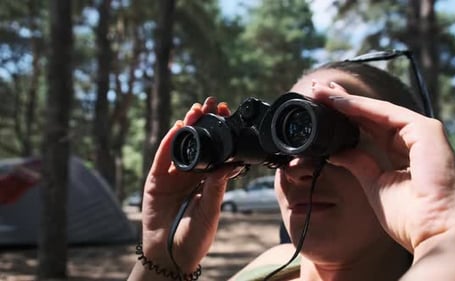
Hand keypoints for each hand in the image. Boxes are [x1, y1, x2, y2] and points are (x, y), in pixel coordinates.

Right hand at [140, 97, 236, 272]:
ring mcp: (172, 177)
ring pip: (180, 146)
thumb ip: (216, 188)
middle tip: (213, 104)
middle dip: (204, 122)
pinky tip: (176, 128)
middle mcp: (191, 175)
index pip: (215, 151)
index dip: (220, 133)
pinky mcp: (156, 180)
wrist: (171, 255)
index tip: (227, 116)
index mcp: (207, 181)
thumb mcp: (211, 210)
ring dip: (187, 126)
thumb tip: (229, 164)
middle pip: (198, 143)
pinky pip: (162, 158)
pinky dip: (168, 143)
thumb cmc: (195, 237)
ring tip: (195, 111)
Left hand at [311, 81, 454, 279]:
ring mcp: (422, 132)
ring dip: (347, 101)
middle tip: (317, 90)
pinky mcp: (426, 130)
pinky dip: (361, 106)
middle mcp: (414, 139)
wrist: (437, 232)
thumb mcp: (375, 184)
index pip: (370, 128)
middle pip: (372, 115)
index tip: (321, 108)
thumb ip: (358, 163)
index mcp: (404, 153)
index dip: (346, 117)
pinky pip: (387, 113)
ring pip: (377, 110)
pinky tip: (338, 102)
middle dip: (343, 103)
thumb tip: (335, 151)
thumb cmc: (412, 217)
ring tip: (320, 91)